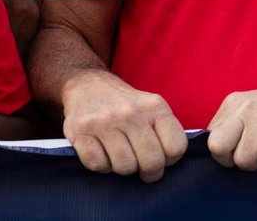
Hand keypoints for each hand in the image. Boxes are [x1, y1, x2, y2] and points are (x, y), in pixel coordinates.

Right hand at [61, 73, 186, 180]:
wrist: (88, 85)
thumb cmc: (126, 105)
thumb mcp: (153, 107)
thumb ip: (166, 131)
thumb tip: (171, 163)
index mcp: (155, 106)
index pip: (176, 148)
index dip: (170, 160)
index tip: (161, 157)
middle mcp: (130, 112)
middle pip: (151, 161)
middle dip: (149, 172)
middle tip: (143, 168)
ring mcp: (104, 121)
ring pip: (125, 167)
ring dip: (123, 168)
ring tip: (121, 155)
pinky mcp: (80, 131)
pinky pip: (98, 165)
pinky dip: (101, 166)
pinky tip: (102, 152)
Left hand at [205, 78, 256, 170]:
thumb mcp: (254, 110)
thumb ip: (233, 128)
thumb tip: (214, 156)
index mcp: (233, 103)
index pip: (211, 140)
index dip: (227, 154)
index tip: (245, 149)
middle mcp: (245, 106)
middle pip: (218, 149)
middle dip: (236, 161)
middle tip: (256, 154)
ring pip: (245, 159)